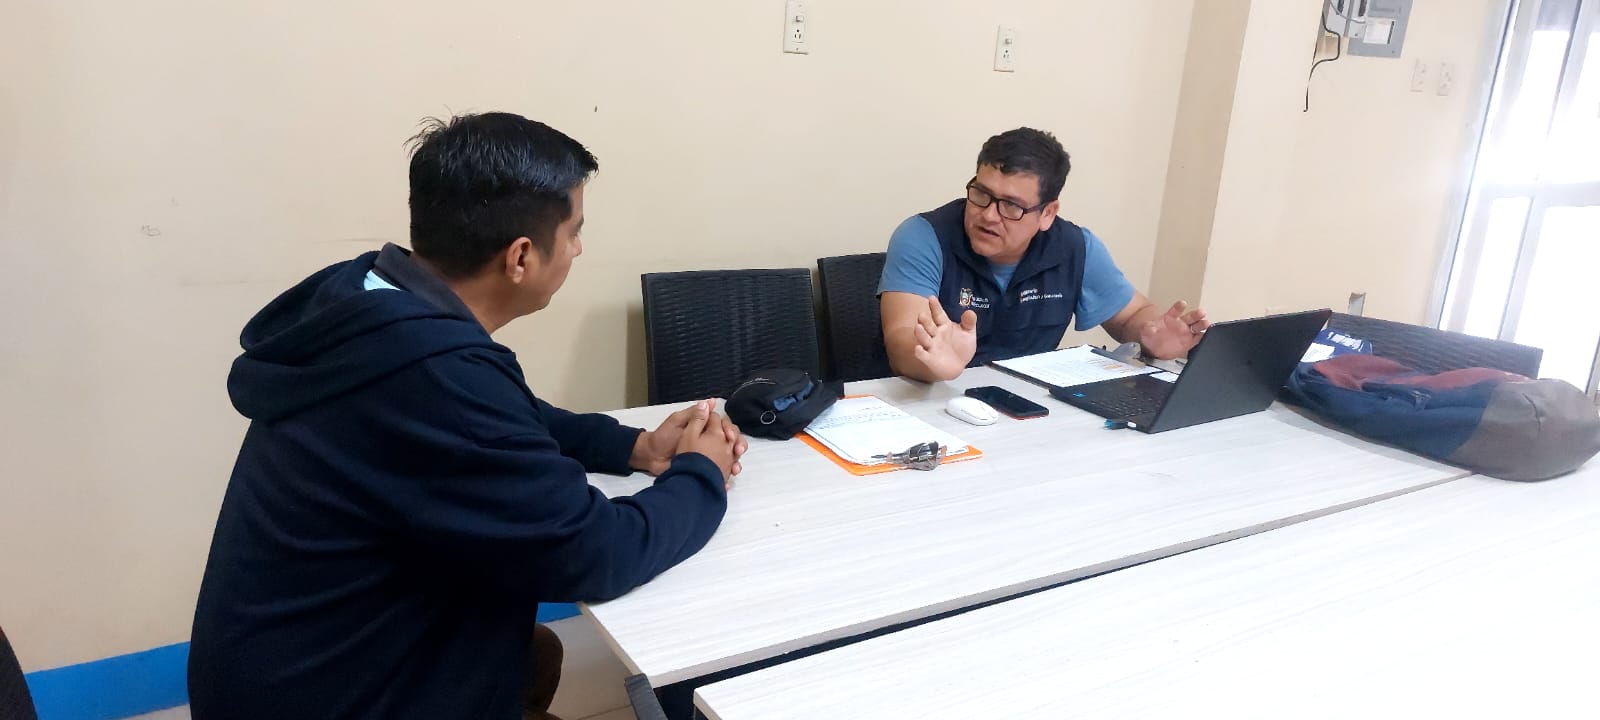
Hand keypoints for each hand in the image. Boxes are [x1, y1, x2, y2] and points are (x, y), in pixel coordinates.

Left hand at [631, 400, 747, 477]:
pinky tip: (727, 481)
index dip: (731, 431)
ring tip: (735, 469)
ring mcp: (708, 457)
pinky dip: (725, 477)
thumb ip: (694, 414)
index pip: (724, 426)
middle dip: (738, 446)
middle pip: (731, 442)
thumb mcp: (677, 422)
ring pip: (728, 458)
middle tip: (737, 452)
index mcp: (704, 428)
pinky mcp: (705, 470)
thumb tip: (711, 401)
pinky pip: (719, 472)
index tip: (730, 437)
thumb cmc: (662, 437)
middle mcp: (709, 441)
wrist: (651, 457)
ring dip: (735, 463)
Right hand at [911, 296, 978, 380]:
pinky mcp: (929, 359)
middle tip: (922, 314)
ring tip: (918, 327)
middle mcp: (935, 334)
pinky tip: (918, 349)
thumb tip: (970, 312)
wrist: (958, 366)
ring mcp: (931, 346)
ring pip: (924, 339)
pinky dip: (920, 352)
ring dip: (921, 334)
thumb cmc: (961, 348)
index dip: (935, 307)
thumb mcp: (968, 333)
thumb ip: (969, 322)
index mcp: (944, 326)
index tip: (931, 298)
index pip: (938, 314)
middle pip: (929, 326)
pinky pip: (923, 355)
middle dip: (925, 321)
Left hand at [1139, 301, 1209, 358]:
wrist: (1154, 348)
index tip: (1183, 303)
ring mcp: (1186, 332)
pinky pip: (1198, 338)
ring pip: (1197, 326)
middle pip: (1191, 316)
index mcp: (1171, 318)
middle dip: (1197, 314)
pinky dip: (1202, 336)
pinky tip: (1205, 334)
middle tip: (1201, 312)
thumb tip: (1150, 328)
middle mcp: (1181, 323)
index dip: (1179, 306)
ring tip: (1206, 324)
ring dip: (1202, 324)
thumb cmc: (1152, 335)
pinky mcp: (1190, 341)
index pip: (1176, 310)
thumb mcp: (1146, 331)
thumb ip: (1148, 328)